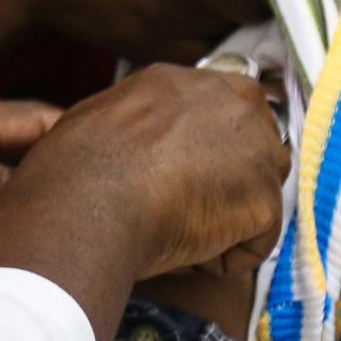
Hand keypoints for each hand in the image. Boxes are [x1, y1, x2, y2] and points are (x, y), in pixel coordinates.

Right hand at [0, 65, 287, 340]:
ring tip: (181, 233)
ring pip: (261, 193)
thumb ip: (137, 120)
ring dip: (229, 220)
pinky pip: (257, 242)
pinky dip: (224, 259)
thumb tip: (134, 142)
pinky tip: (187, 255)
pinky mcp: (264, 198)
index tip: (191, 174)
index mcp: (184, 81)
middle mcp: (228, 102)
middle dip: (234, 181)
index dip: (212, 147)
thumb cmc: (76, 166)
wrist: (91, 200)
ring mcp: (254, 148)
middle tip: (191, 209)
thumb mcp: (98, 116)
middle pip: (258, 145)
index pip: (224, 107)